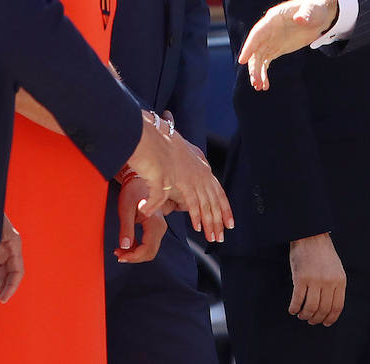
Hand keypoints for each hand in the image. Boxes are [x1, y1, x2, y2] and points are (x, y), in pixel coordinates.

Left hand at [114, 173, 171, 263]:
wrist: (138, 181)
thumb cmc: (132, 192)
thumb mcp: (125, 209)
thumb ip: (126, 228)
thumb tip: (125, 246)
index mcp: (154, 222)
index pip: (147, 249)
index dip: (134, 256)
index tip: (119, 255)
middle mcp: (160, 227)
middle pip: (150, 252)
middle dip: (134, 257)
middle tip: (118, 254)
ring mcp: (160, 228)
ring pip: (150, 250)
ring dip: (135, 254)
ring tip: (120, 250)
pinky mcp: (156, 228)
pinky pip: (149, 245)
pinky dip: (138, 249)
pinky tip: (126, 246)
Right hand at [124, 111, 233, 241]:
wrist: (141, 133)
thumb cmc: (154, 142)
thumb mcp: (173, 152)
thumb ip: (180, 164)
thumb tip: (181, 175)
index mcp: (199, 163)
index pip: (216, 188)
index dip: (223, 206)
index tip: (229, 222)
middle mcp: (197, 169)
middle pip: (213, 198)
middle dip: (219, 219)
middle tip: (221, 236)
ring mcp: (187, 173)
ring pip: (204, 202)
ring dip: (210, 222)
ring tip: (211, 237)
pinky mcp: (174, 179)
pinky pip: (188, 201)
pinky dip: (194, 215)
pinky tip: (197, 227)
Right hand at [238, 0, 338, 90]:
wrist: (319, 14)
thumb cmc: (315, 8)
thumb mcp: (313, 10)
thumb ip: (306, 14)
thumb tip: (300, 19)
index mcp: (273, 19)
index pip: (257, 34)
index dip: (249, 46)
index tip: (242, 60)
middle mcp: (268, 30)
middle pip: (256, 49)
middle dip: (253, 66)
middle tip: (255, 82)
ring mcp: (272, 40)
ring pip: (259, 58)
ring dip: (257, 72)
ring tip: (259, 87)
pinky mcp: (277, 48)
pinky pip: (266, 61)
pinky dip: (264, 73)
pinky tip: (265, 85)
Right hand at [289, 233, 345, 325]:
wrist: (311, 235)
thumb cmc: (322, 252)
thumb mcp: (336, 268)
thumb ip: (335, 285)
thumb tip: (330, 307)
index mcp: (340, 280)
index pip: (337, 307)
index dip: (331, 318)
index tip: (325, 323)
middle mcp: (328, 282)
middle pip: (323, 310)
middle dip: (316, 319)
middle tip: (310, 320)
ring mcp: (314, 280)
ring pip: (310, 308)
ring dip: (305, 315)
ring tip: (301, 315)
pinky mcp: (300, 278)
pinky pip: (297, 300)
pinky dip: (294, 308)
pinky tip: (293, 309)